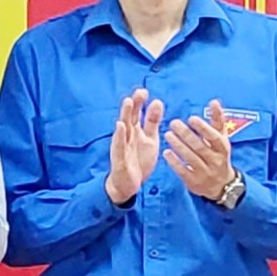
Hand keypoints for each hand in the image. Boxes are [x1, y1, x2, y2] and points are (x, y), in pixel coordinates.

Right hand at [106, 90, 164, 204]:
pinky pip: (119, 145)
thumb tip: (157, 102)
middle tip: (139, 92)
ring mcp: (122, 146)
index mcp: (137, 132)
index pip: (138, 114)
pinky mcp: (119, 158)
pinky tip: (120, 126)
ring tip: (128, 102)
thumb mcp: (150, 139)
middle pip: (130, 117)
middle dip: (134, 104)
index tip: (145, 91)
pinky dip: (119, 135)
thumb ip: (152, 122)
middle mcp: (128, 137)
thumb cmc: (138, 161)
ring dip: (125, 115)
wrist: (127, 184)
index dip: (141, 104)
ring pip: (123, 128)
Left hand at [164, 98, 237, 202]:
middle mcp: (215, 160)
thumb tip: (214, 101)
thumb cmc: (218, 155)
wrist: (220, 184)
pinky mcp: (193, 181)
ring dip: (178, 145)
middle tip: (173, 123)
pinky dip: (174, 161)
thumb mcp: (221, 138)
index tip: (191, 118)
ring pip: (190, 158)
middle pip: (200, 146)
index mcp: (223, 148)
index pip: (213, 137)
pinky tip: (166, 152)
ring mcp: (204, 172)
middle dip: (186, 134)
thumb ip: (217, 120)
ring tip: (167, 134)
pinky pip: (182, 171)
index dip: (203, 128)